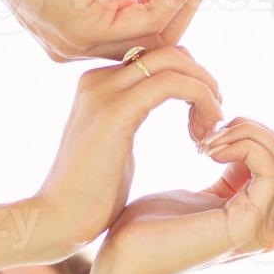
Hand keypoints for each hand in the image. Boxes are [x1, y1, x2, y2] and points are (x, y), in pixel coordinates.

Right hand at [28, 48, 224, 258]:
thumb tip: (159, 104)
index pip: (159, 56)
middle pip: (171, 52)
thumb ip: (133, 115)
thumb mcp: (116, 142)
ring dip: (206, 90)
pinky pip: (173, 85)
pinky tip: (202, 136)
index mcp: (99, 82)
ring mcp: (105, 91)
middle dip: (203, 79)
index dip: (191, 78)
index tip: (204, 114)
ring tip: (212, 129)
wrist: (57, 221)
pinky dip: (200, 101)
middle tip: (215, 117)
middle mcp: (99, 78)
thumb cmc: (90, 195)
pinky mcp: (116, 111)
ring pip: (175, 62)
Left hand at [93, 120, 273, 273]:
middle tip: (212, 131)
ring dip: (248, 135)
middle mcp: (269, 227)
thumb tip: (251, 140)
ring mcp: (262, 229)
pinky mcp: (249, 225)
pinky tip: (209, 151)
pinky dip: (246, 146)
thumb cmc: (152, 225)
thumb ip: (234, 175)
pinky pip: (272, 170)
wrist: (124, 256)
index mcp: (260, 219)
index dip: (258, 135)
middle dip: (254, 130)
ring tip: (209, 140)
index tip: (214, 132)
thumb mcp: (204, 193)